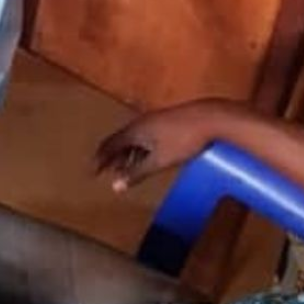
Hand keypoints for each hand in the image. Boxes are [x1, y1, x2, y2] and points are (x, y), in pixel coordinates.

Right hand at [96, 99, 246, 190]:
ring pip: (133, 139)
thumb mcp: (159, 161)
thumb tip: (116, 186)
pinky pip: (145, 136)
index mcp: (134, 130)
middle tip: (108, 173)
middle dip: (113, 158)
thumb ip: (137, 173)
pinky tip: (148, 158)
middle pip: (120, 141)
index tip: (92, 173)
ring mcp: (154, 120)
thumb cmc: (184, 140)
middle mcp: (141, 123)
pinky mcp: (167, 121)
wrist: (211, 118)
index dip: (99, 160)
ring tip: (127, 170)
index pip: (108, 145)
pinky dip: (140, 149)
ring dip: (127, 155)